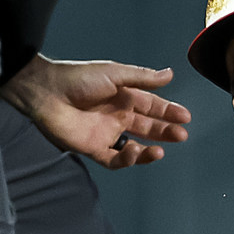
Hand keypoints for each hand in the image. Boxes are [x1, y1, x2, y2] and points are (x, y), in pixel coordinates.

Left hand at [0, 55, 192, 168]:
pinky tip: (135, 151)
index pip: (152, 106)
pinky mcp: (92, 148)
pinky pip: (114, 159)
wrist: (47, 92)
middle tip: (181, 135)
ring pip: (134, 146)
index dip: (169, 112)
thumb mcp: (115, 74)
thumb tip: (170, 74)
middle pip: (147, 127)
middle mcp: (117, 116)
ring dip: (149, 150)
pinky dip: (127, 159)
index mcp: (124, 97)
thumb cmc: (79, 78)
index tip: (185, 117)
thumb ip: (142, 78)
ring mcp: (106, 134)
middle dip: (165, 131)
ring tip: (160, 150)